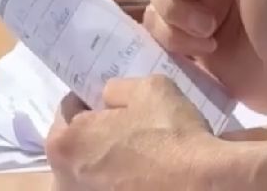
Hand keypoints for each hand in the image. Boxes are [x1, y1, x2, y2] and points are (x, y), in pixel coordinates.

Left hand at [47, 76, 213, 190]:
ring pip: (86, 176)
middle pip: (72, 148)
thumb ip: (116, 88)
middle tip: (123, 130)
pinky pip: (105, 189)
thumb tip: (107, 98)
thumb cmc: (170, 135)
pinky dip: (116, 184)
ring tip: (134, 157)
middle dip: (91, 137)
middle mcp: (64, 181)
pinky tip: (141, 177)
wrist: (203, 187)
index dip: (91, 101)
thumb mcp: (147, 87)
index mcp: (64, 144)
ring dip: (102, 165)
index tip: (112, 103)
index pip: (67, 110)